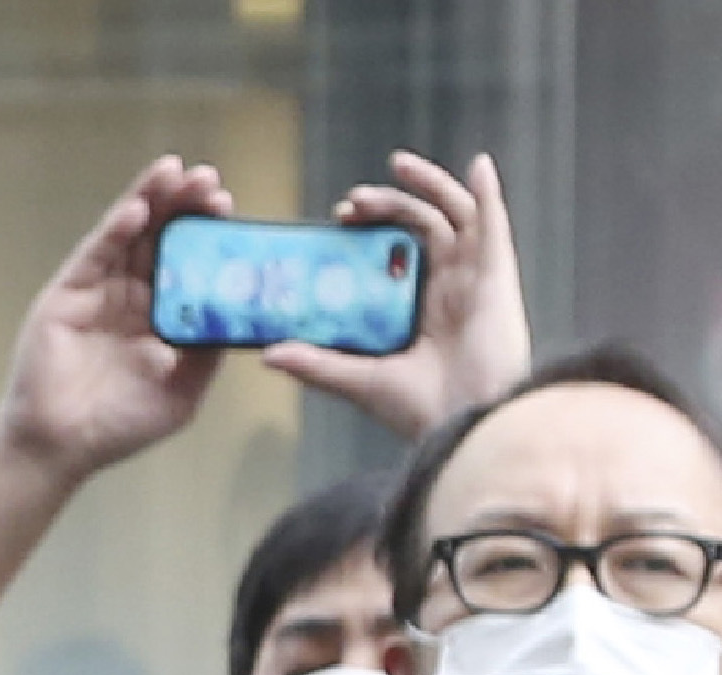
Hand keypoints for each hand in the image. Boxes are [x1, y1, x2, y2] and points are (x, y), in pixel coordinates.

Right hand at [0, 157, 236, 485]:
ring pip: (127, 236)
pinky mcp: (64, 298)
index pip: (185, 261)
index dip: (205, 232)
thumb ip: (209, 353)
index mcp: (158, 318)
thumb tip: (241, 313)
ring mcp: (95, 295)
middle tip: (209, 178)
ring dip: (150, 201)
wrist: (60, 449)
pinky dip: (114, 229)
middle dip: (183, 205)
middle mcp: (128, 299)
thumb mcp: (184, 391)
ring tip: (175, 171)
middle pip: (159, 238)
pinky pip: (93, 255)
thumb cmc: (118, 428)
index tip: (228, 206)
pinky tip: (137, 209)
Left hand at [278, 152, 527, 436]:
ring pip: (453, 214)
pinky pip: (494, 224)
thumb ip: (316, 363)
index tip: (337, 220)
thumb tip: (265, 354)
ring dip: (427, 186)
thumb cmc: (420, 409)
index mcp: (420, 304)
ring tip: (396, 165)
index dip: (370, 229)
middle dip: (387, 205)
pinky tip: (478, 164)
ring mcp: (474, 277)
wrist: (462, 421)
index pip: (396, 250)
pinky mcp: (497, 277)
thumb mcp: (358, 379)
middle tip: (350, 203)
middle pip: (420, 226)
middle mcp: (450, 284)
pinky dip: (487, 192)